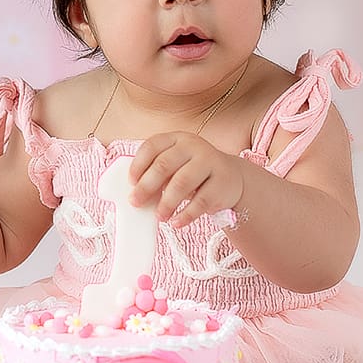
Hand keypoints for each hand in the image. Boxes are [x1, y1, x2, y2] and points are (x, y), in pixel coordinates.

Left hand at [126, 132, 245, 229]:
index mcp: (177, 139)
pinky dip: (186, 215)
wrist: (232, 178)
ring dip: (166, 203)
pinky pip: (200, 201)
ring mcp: (210, 162)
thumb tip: (137, 195)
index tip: (130, 182)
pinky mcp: (222, 183)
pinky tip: (177, 222)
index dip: (138, 164)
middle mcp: (194, 146)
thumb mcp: (177, 166)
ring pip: (182, 183)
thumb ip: (158, 174)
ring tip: (159, 217)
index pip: (152, 146)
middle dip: (146, 186)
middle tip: (136, 203)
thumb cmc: (195, 173)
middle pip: (164, 165)